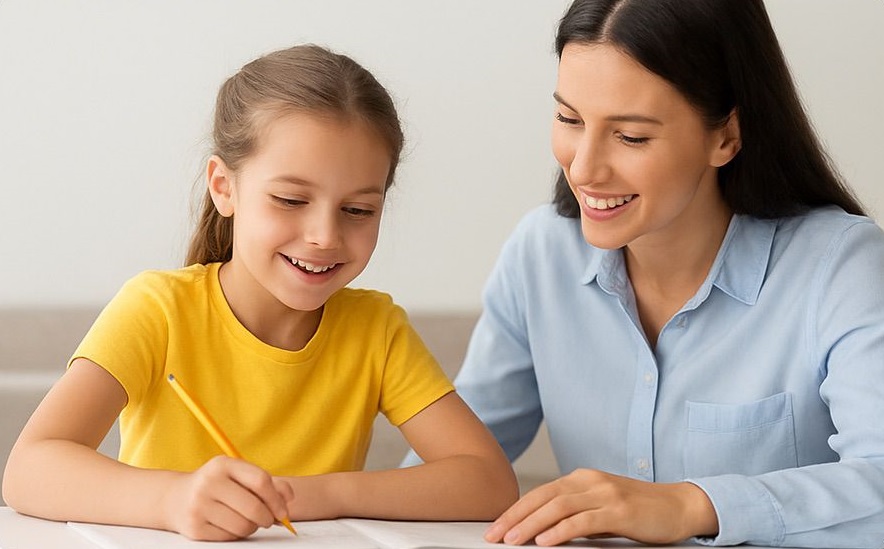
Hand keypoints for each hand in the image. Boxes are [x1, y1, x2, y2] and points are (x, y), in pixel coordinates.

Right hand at [163, 456, 293, 540]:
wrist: (176, 498)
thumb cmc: (218, 485)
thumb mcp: (239, 475)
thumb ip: (269, 483)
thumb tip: (289, 498)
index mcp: (223, 465)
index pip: (261, 481)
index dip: (277, 499)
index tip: (283, 511)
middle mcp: (208, 482)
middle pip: (253, 507)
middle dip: (268, 518)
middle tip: (269, 520)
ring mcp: (199, 506)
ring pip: (243, 526)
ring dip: (253, 527)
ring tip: (248, 521)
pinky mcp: (194, 527)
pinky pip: (230, 537)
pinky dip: (237, 534)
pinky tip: (232, 525)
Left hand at [483, 469, 717, 545]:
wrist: (680, 505)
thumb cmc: (640, 511)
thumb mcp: (602, 508)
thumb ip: (575, 513)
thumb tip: (543, 530)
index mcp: (582, 478)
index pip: (540, 493)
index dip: (515, 510)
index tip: (495, 527)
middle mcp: (590, 481)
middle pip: (543, 497)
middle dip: (514, 517)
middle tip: (493, 535)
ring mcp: (605, 493)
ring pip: (558, 507)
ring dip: (530, 524)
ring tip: (511, 540)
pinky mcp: (619, 510)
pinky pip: (583, 520)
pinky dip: (560, 530)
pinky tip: (544, 541)